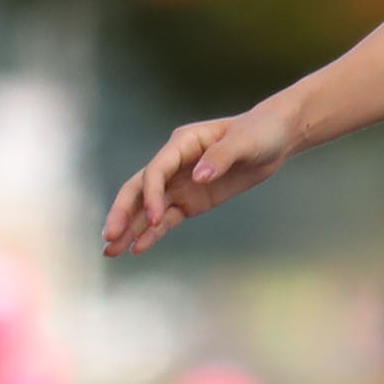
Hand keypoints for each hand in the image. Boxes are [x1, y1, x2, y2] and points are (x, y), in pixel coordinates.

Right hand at [103, 103, 298, 256]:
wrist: (274, 139)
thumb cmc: (259, 132)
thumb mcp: (245, 142)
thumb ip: (221, 157)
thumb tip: (198, 177)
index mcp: (182, 143)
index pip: (155, 171)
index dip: (150, 195)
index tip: (154, 219)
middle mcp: (174, 164)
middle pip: (139, 189)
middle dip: (123, 213)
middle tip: (108, 236)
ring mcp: (180, 184)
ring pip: (147, 207)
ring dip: (130, 228)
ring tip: (110, 251)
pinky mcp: (190, 200)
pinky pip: (167, 219)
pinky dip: (152, 233)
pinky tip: (137, 249)